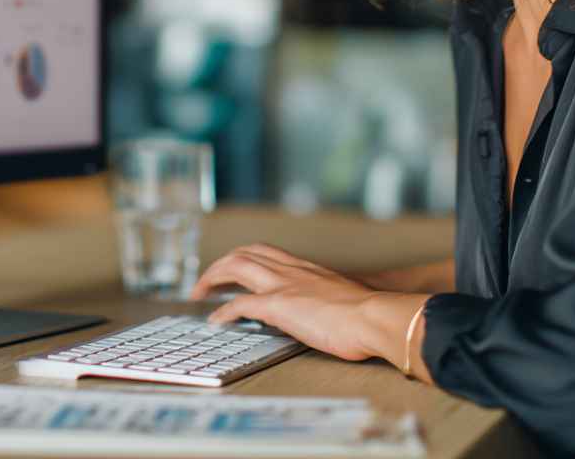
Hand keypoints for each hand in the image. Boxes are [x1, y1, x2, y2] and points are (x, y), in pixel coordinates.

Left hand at [189, 242, 424, 367]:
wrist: (374, 316)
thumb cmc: (368, 314)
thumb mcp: (343, 299)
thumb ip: (327, 300)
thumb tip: (325, 314)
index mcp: (305, 268)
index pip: (265, 252)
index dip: (244, 257)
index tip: (233, 269)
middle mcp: (291, 270)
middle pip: (244, 253)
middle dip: (220, 264)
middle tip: (206, 281)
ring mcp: (283, 285)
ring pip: (236, 266)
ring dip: (213, 278)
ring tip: (199, 292)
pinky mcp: (279, 305)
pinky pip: (241, 304)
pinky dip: (223, 312)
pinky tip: (215, 321)